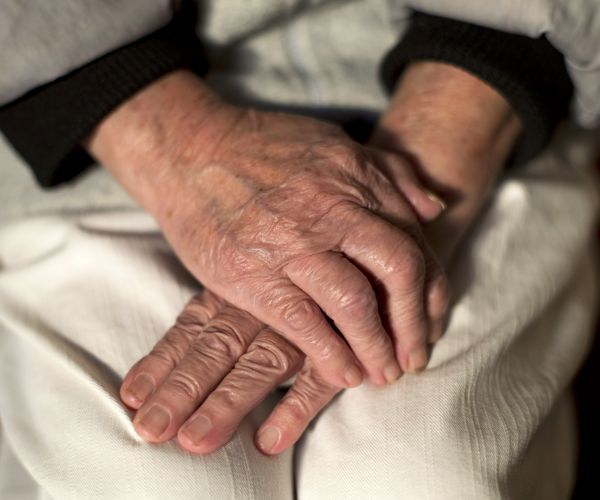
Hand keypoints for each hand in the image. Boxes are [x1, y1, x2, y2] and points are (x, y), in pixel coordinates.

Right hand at [121, 62, 522, 454]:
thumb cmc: (262, 148)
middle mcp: (331, 209)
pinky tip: (345, 375)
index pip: (414, 242)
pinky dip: (330, 354)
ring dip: (378, 348)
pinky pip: (302, 322)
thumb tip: (434, 209)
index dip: (432, 290)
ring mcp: (291, 242)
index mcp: (356, 179)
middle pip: (398, 272)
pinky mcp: (252, 273)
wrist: (189, 149)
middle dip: (415, 324)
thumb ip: (390, 172)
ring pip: (355, 303)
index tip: (429, 321)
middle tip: (415, 357)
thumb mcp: (334, 143)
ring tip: (384, 374)